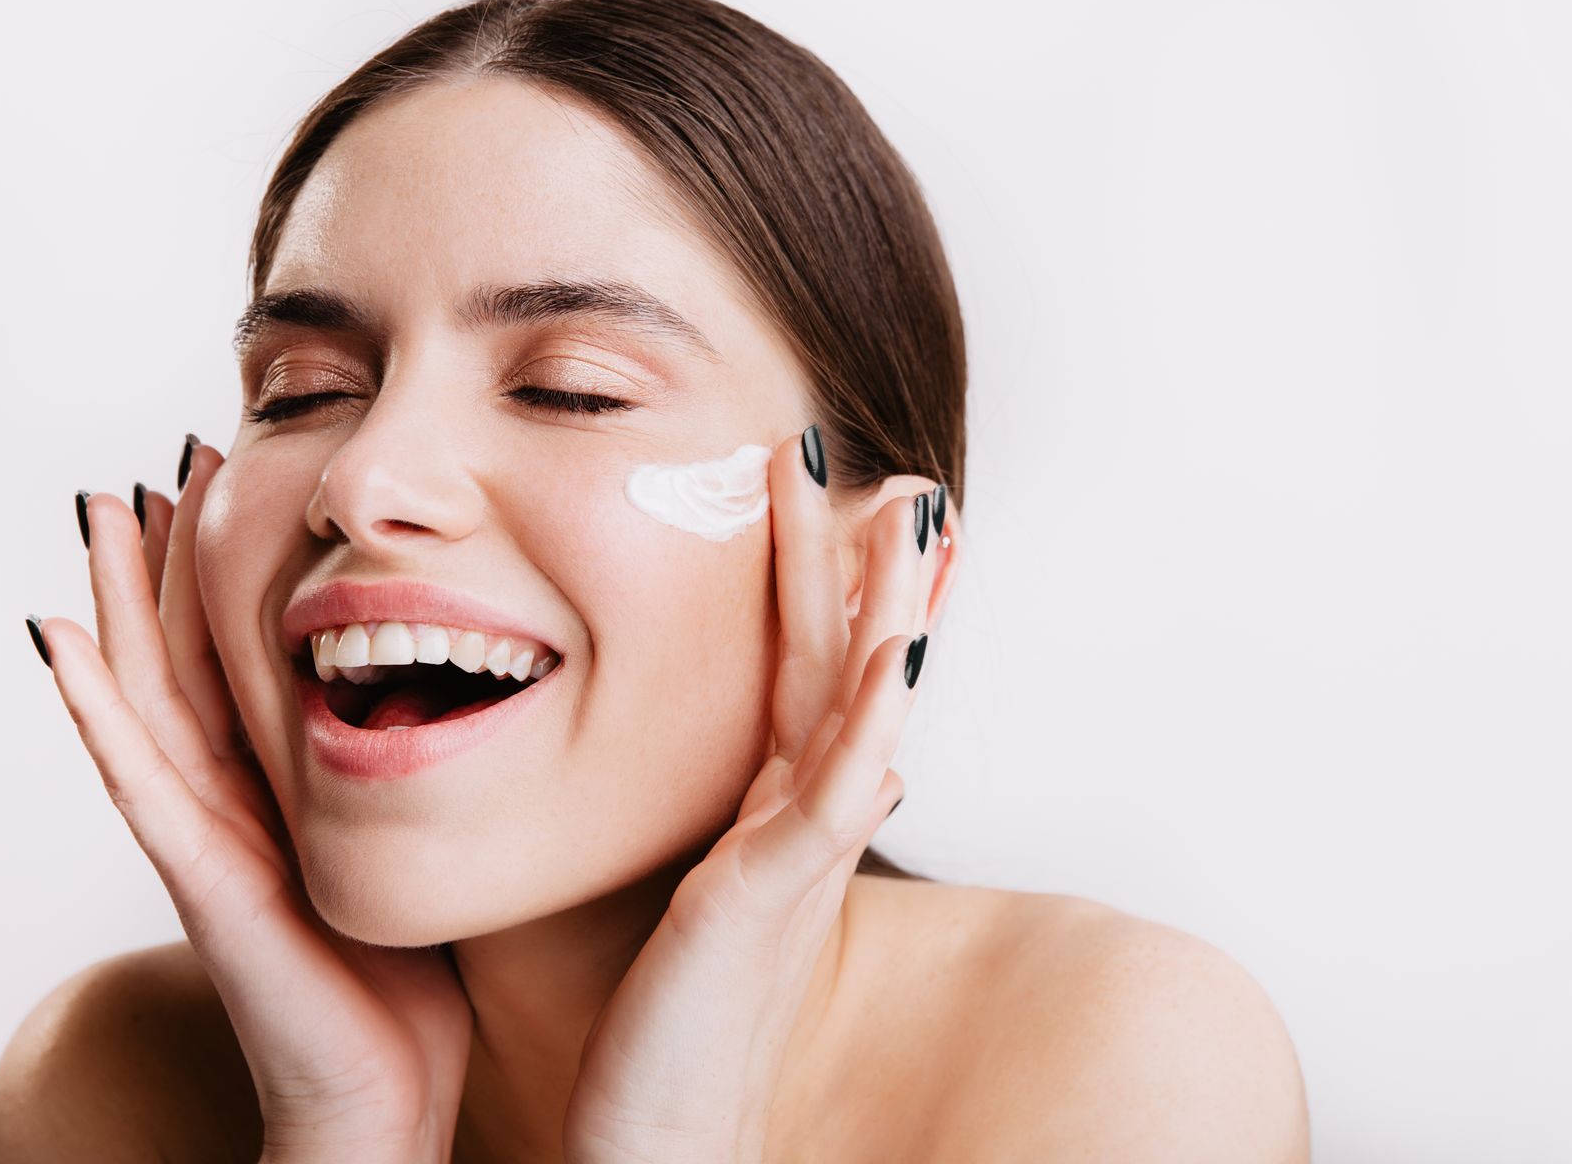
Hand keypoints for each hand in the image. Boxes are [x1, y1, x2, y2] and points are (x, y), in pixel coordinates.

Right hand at [29, 441, 474, 1163]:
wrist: (387, 1092)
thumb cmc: (411, 975)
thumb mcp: (426, 842)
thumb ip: (428, 777)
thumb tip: (476, 694)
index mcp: (290, 787)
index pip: (249, 657)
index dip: (233, 575)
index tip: (237, 482)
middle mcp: (237, 800)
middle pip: (186, 658)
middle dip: (168, 564)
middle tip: (157, 465)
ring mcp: (206, 836)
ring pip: (148, 695)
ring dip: (118, 604)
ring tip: (103, 513)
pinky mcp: (201, 878)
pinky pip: (138, 777)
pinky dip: (92, 709)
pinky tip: (58, 644)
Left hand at [562, 427, 937, 1162]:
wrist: (661, 1145)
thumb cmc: (670, 1035)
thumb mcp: (715, 904)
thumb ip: (753, 832)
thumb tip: (828, 776)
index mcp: (775, 816)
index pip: (817, 678)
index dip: (844, 592)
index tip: (869, 507)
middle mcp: (800, 825)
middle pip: (843, 668)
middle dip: (868, 569)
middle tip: (898, 474)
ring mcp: (795, 859)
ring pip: (855, 710)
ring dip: (887, 609)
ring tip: (909, 514)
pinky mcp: (769, 900)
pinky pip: (834, 794)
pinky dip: (873, 718)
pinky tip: (897, 652)